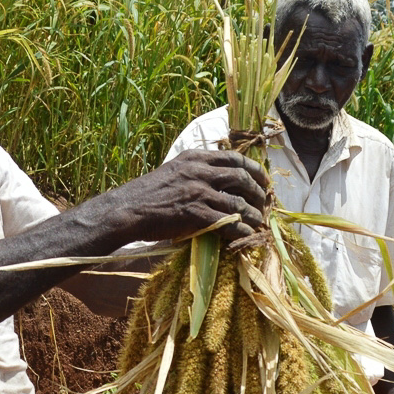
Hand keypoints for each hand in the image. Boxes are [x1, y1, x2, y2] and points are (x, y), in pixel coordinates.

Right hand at [111, 150, 268, 242]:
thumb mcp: (174, 171)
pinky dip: (241, 230)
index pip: (234, 158)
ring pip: (239, 202)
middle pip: (242, 178)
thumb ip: (195, 171)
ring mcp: (198, 192)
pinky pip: (228, 222)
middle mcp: (199, 171)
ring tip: (259, 223)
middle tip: (265, 204)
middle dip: (259, 193)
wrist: (127, 209)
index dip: (254, 169)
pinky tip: (245, 236)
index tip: (263, 180)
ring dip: (254, 215)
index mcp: (195, 157)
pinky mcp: (195, 213)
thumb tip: (219, 180)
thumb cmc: (147, 193)